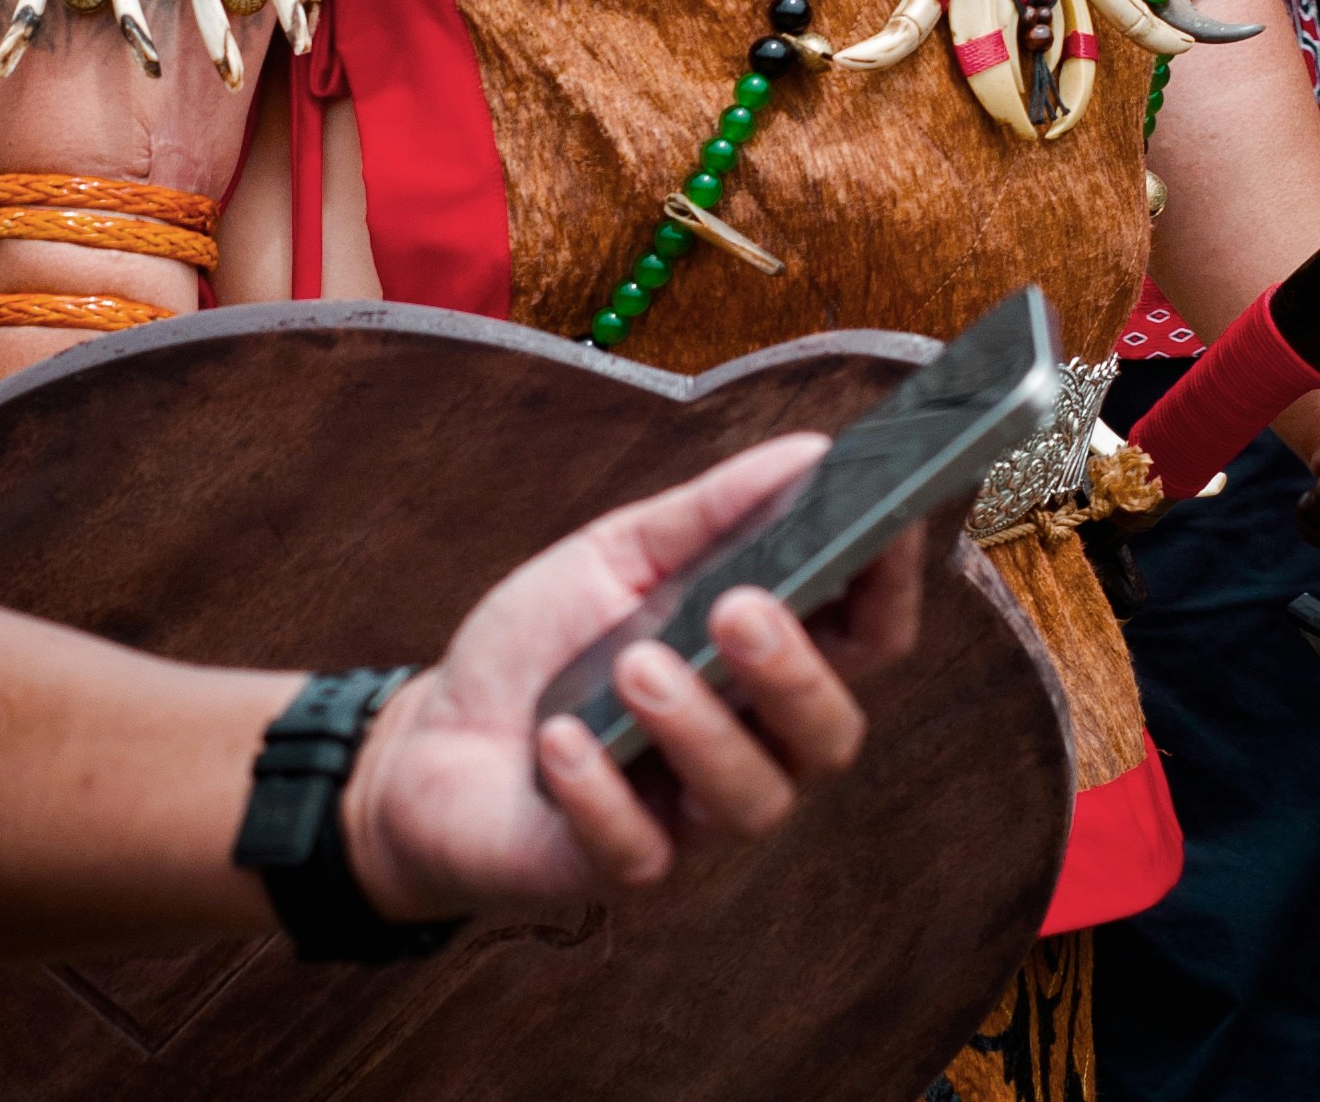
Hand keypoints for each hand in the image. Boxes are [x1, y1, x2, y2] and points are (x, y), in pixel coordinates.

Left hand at [346, 432, 921, 917]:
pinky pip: (639, 850)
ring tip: (635, 666)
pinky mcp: (620, 868)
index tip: (886, 519)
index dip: (888, 584)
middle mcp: (751, 746)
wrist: (431, 738)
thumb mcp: (621, 554)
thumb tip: (813, 451)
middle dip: (794, 670)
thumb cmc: (547, 643)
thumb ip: (713, 512)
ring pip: (752, 798)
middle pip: (829, 731)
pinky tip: (561, 740)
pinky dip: (601, 791)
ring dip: (699, 728)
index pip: (866, 637)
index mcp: (764, 664)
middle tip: (738, 607)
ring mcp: (691, 816)